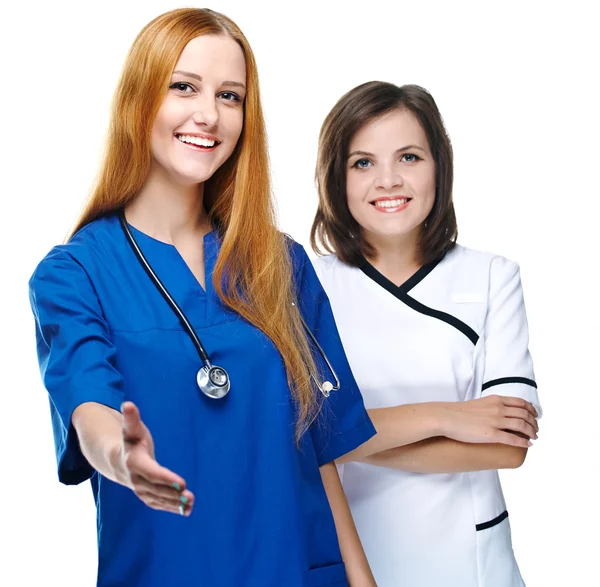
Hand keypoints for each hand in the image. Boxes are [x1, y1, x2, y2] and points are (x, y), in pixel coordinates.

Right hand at [119, 401, 194, 515]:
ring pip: (159, 499)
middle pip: (157, 489)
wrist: (117, 459)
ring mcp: (141, 490)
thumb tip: (128, 404)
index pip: (152, 472)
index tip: (182, 482)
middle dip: (173, 494)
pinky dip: (172, 508)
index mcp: (134, 462)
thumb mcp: (131, 429)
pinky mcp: (147, 496)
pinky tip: (187, 510)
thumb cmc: (130, 441)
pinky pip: (159, 504)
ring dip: (175, 504)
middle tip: (190, 496)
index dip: (166, 478)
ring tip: (191, 504)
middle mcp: (136, 479)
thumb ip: (131, 418)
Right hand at [437, 395, 538, 447]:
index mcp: (495, 400)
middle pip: (524, 414)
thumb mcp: (479, 403)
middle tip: (536, 429)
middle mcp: (498, 409)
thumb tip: (497, 412)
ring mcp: (496, 421)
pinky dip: (523, 441)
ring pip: (522, 426)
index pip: (521, 403)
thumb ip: (491, 406)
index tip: (535, 415)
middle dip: (534, 422)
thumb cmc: (458, 412)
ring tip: (534, 437)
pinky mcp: (491, 434)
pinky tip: (528, 444)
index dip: (531, 409)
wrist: (446, 417)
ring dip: (532, 432)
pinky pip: (513, 438)